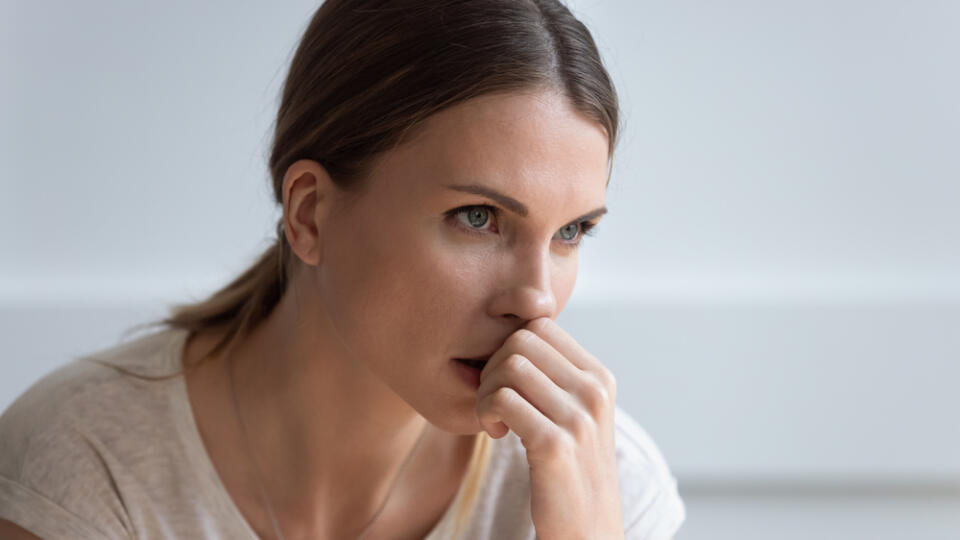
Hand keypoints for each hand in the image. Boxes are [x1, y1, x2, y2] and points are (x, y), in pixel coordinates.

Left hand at [474, 317, 624, 539]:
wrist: (587, 530)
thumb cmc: (569, 471)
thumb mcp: (576, 414)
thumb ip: (555, 375)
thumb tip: (516, 331)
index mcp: (599, 378)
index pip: (541, 325)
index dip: (510, 348)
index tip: (508, 384)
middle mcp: (595, 392)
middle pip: (521, 339)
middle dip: (493, 366)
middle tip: (494, 401)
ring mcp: (578, 418)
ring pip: (509, 364)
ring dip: (486, 391)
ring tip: (494, 418)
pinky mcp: (554, 445)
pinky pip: (501, 399)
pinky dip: (485, 413)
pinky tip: (496, 434)